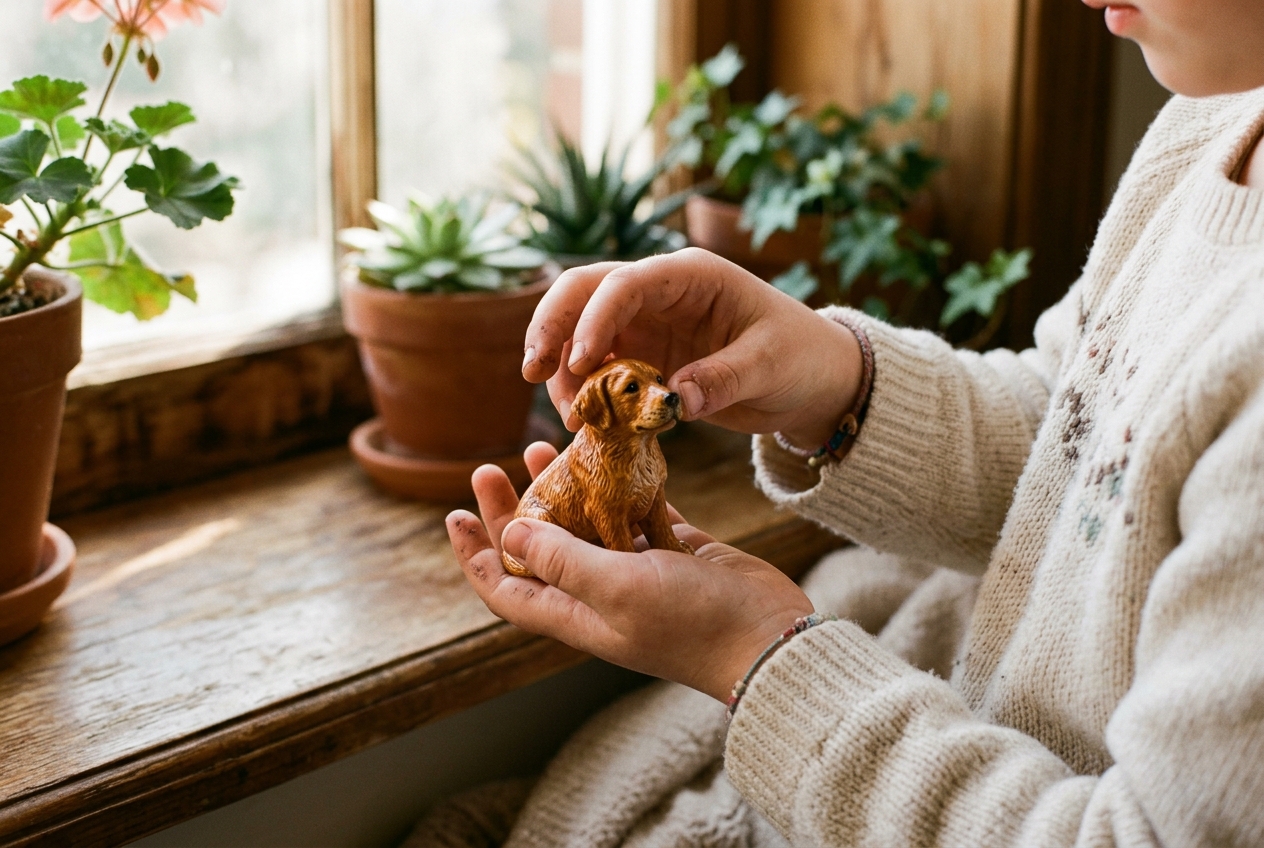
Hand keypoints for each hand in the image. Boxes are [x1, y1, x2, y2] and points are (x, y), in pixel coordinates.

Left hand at [448, 443, 815, 700]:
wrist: (769, 637)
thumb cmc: (693, 623)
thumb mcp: (618, 588)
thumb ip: (563, 559)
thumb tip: (509, 532)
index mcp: (578, 613)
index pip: (506, 587)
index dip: (474, 555)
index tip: (453, 513)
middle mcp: (601, 593)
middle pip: (539, 549)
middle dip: (510, 509)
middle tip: (489, 466)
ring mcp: (639, 571)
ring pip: (585, 524)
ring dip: (561, 489)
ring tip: (541, 448)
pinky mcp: (674, 550)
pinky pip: (636, 511)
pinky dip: (621, 484)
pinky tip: (612, 453)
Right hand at [521, 248, 863, 447]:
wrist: (812, 377)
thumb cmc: (800, 356)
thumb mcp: (771, 366)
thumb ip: (723, 378)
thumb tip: (674, 399)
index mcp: (690, 276)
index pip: (624, 283)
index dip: (593, 319)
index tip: (579, 364)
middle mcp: (658, 292)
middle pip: (582, 292)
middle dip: (550, 328)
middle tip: (531, 374)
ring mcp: (644, 324)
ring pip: (578, 331)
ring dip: (561, 370)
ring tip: (572, 418)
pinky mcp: (640, 357)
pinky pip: (595, 368)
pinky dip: (581, 392)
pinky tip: (582, 423)